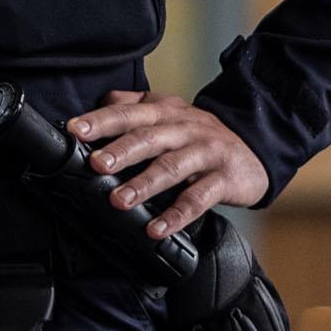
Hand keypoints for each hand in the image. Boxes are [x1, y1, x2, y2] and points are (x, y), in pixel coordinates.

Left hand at [67, 92, 268, 240]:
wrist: (255, 151)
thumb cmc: (201, 136)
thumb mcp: (171, 113)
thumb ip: (136, 105)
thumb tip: (101, 102)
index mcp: (166, 111)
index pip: (129, 112)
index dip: (101, 120)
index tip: (75, 131)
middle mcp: (185, 128)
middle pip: (150, 137)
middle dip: (121, 150)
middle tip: (96, 165)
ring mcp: (207, 152)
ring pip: (172, 167)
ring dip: (144, 184)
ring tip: (119, 201)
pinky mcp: (224, 179)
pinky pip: (199, 198)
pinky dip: (177, 215)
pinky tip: (156, 228)